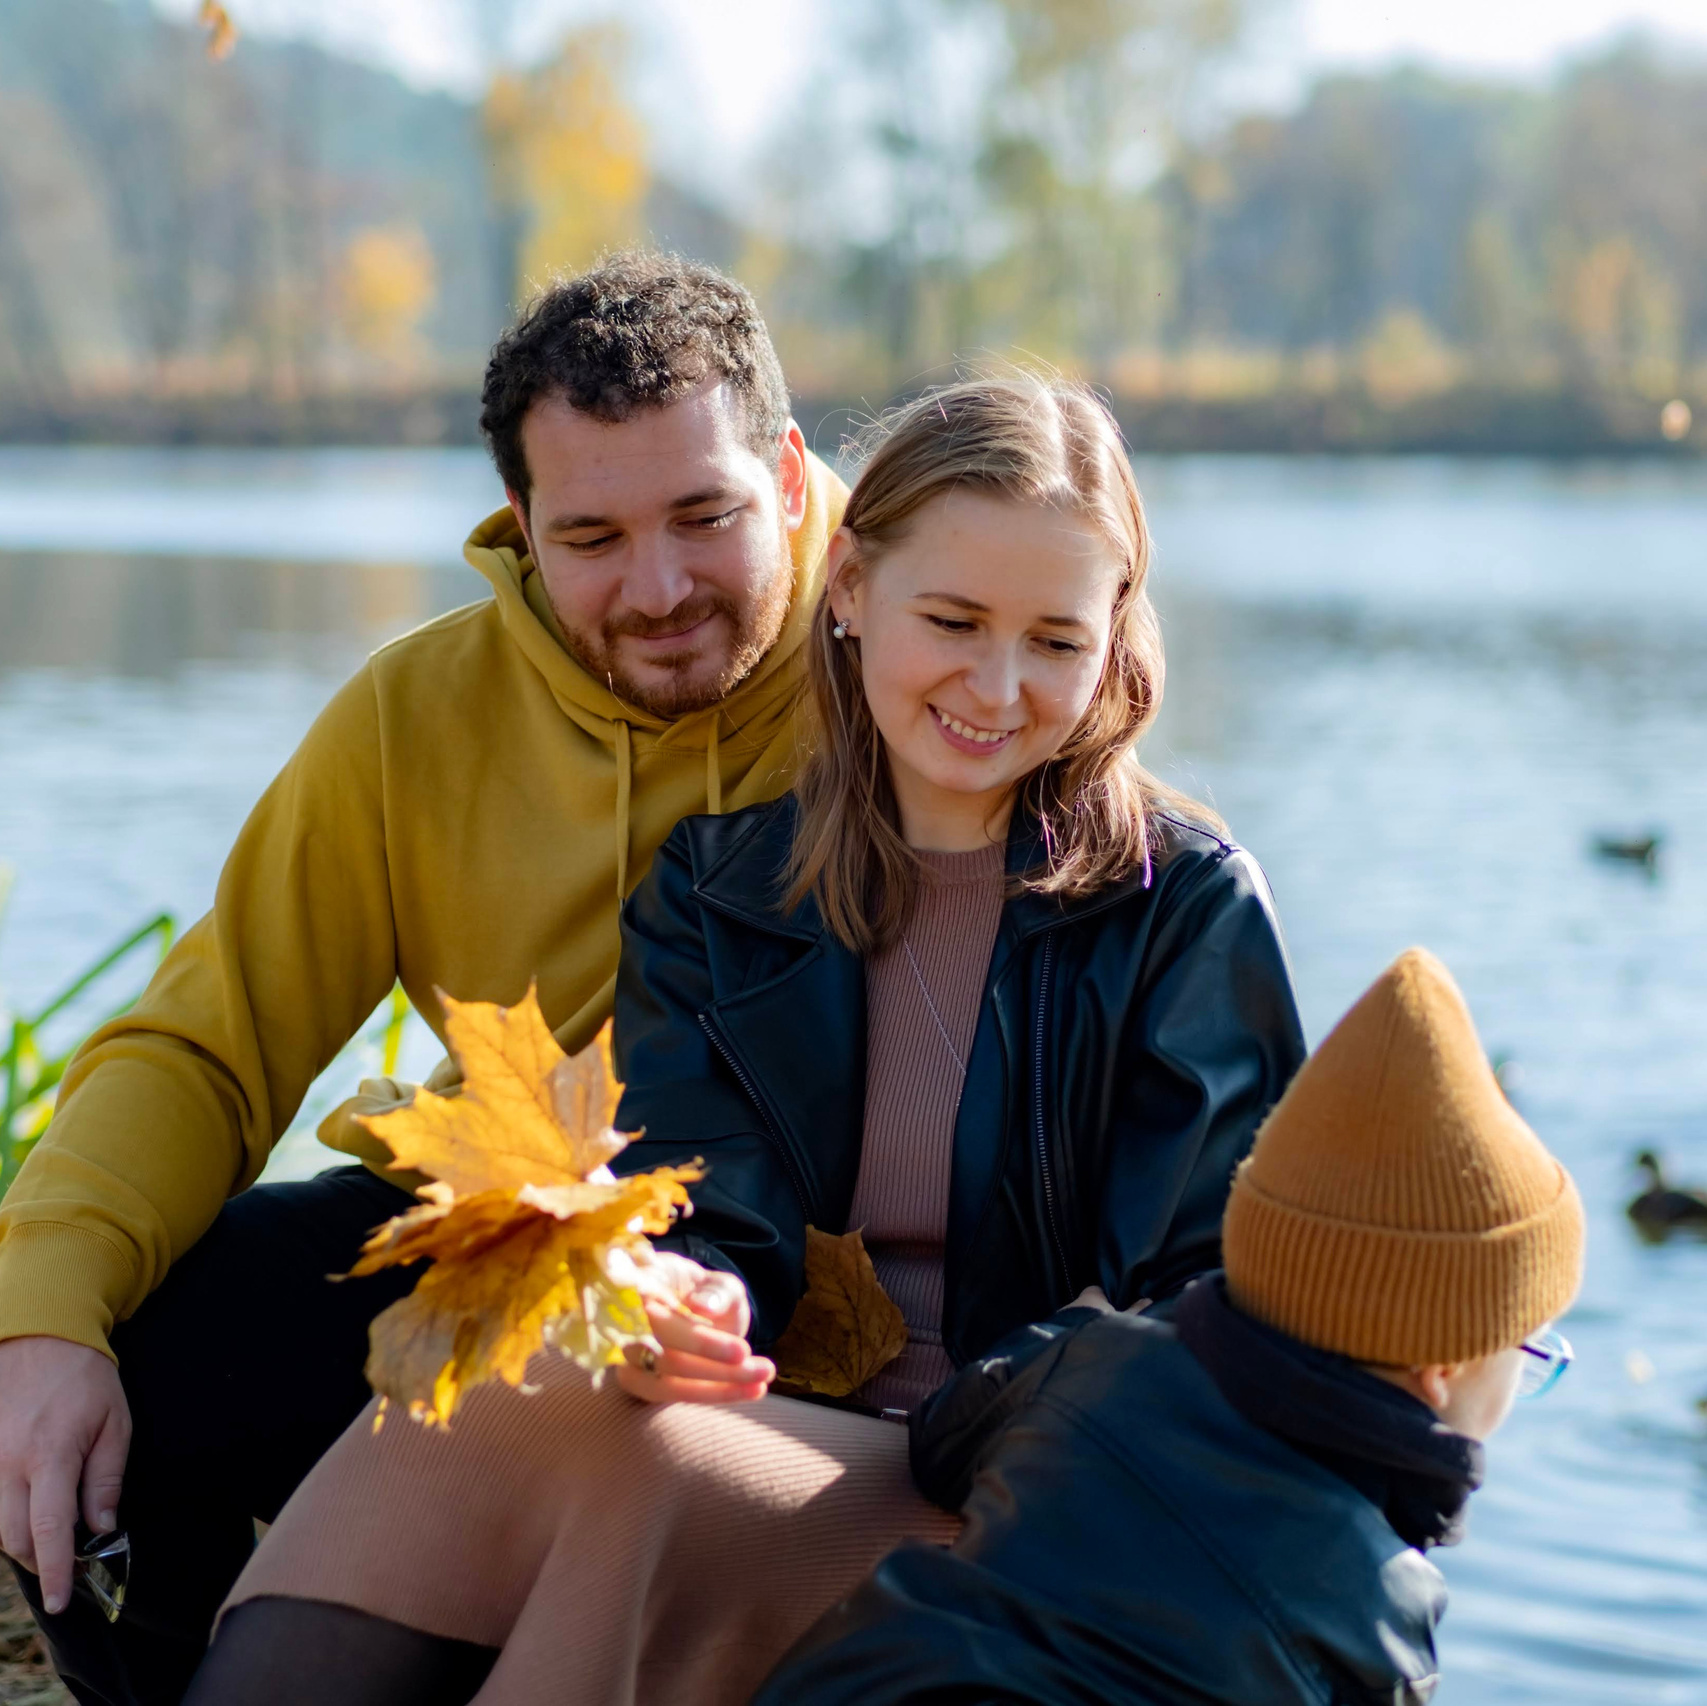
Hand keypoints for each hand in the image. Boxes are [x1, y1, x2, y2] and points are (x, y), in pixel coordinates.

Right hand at [0, 1337, 130, 1614]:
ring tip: (53, 1536)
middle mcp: (7, 1463)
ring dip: (21, 1542)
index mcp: (50, 1454)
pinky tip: (28, 1510)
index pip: (48, 1529)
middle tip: (70, 1566)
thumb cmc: (85, 1380)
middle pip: (14, 1538)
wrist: (39, 1337)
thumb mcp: (115, 1422)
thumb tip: (102, 1529)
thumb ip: (106, 1479)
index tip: (62, 1600)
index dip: (56, 1571)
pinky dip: (5, 1519)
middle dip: (41, 1561)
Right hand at [615, 1252, 773, 1406]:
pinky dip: (707, 1395)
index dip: (700, 1341)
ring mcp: (623, 1351)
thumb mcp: (721, 1284)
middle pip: (663, 1354)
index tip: (743, 1352)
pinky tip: (749, 1391)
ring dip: (714, 1389)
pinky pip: (664, 1394)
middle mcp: (622, 1319)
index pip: (663, 1319)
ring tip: (760, 1385)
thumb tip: (703, 1306)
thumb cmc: (708, 1294)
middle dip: (716, 1367)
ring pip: (662, 1382)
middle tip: (766, 1369)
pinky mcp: (633, 1377)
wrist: (700, 1311)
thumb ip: (717, 1291)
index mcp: (643, 1283)